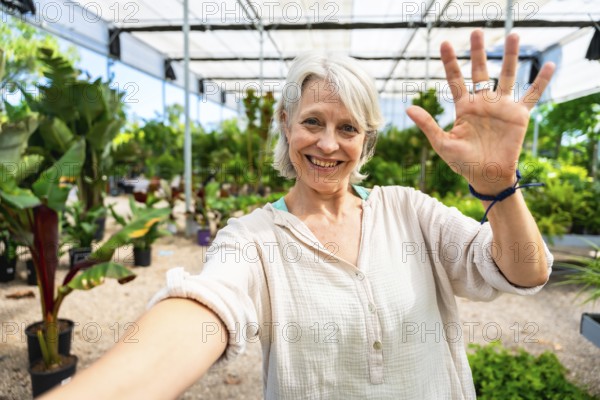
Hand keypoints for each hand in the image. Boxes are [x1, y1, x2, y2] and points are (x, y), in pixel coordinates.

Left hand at [407, 29, 554, 194]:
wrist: (486, 177)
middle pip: (481, 71)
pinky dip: (542, 81)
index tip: (443, 43)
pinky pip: (532, 95)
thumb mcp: (442, 144)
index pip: (455, 80)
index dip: (449, 62)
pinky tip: (551, 65)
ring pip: (507, 76)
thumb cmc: (462, 163)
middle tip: (476, 32)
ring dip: (510, 57)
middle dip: (478, 52)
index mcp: (464, 108)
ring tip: (513, 35)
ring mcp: (502, 107)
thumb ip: (428, 124)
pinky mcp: (518, 116)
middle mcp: (483, 103)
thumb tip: (408, 108)